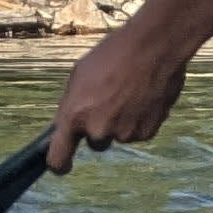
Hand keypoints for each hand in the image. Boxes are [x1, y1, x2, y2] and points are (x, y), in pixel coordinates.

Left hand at [47, 14, 189, 171]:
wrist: (154, 47)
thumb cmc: (113, 54)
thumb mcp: (80, 75)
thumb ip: (72, 105)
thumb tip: (69, 125)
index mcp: (74, 115)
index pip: (58, 158)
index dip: (59, 164)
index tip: (63, 165)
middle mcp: (98, 130)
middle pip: (96, 142)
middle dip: (100, 128)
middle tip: (111, 100)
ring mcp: (124, 134)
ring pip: (118, 136)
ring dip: (122, 121)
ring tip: (130, 92)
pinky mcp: (146, 133)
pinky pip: (138, 132)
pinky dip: (140, 119)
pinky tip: (144, 96)